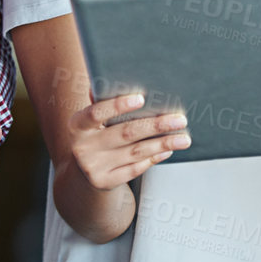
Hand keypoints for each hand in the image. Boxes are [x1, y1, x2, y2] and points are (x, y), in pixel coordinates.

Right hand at [66, 93, 190, 190]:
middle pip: (125, 133)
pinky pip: (135, 169)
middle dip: (155, 125)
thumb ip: (103, 101)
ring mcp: (93, 167)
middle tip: (180, 119)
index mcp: (77, 125)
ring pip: (135, 152)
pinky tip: (168, 150)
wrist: (83, 170)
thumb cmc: (94, 134)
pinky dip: (154, 158)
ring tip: (183, 138)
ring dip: (163, 143)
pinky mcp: (104, 182)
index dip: (117, 106)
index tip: (141, 98)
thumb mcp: (91, 119)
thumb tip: (124, 79)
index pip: (96, 113)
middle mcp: (82, 147)